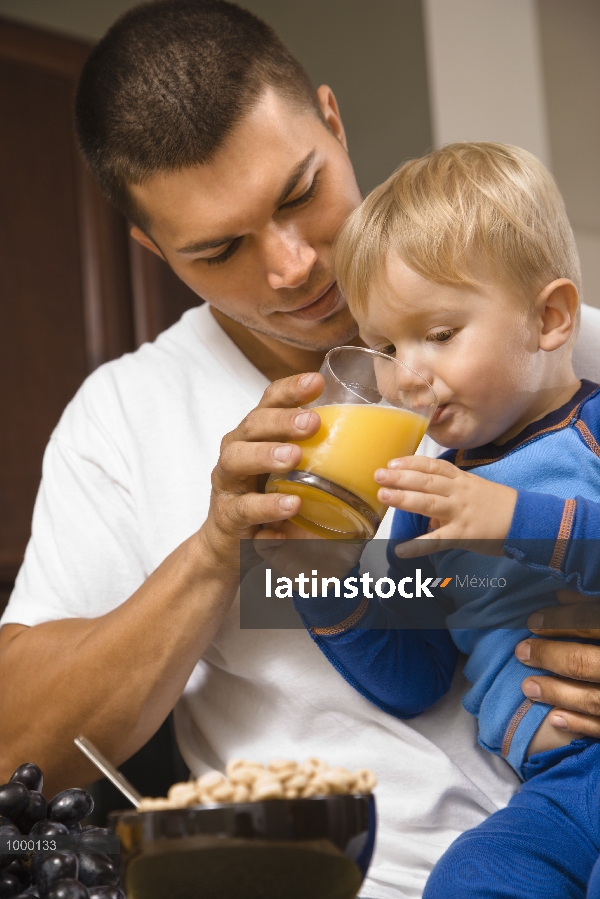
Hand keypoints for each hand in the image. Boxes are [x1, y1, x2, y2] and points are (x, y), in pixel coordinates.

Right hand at [199, 371, 323, 571]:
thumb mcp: (294, 473)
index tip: (317, 381)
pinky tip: (290, 505)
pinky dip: (267, 506)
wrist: (234, 543)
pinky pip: (245, 507)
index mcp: (258, 433)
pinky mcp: (227, 514)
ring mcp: (228, 481)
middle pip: (253, 424)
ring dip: (266, 455)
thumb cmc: (269, 497)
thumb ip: (321, 458)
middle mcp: (238, 449)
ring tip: (293, 457)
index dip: (291, 389)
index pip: (270, 402)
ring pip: (238, 458)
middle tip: (311, 421)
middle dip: (281, 420)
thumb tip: (375, 450)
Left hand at [373, 456, 517, 557]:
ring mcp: (461, 513)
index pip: (433, 467)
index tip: (392, 462)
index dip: (411, 463)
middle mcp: (459, 492)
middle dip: (400, 477)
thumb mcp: (475, 490)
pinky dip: (418, 546)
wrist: (529, 522)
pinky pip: (437, 541)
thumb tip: (427, 497)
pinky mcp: (465, 535)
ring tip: (383, 496)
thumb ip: (450, 491)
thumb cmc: (500, 506)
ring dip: (404, 499)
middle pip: (426, 481)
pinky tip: (401, 549)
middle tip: (378, 475)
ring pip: (428, 503)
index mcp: (462, 480)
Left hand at [515, 598, 599, 737]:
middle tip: (522, 650)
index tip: (532, 620)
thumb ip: (596, 604)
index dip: (559, 620)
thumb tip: (562, 594)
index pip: (591, 622)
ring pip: (594, 699)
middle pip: (587, 661)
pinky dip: (581, 726)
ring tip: (528, 686)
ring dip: (557, 693)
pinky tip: (556, 719)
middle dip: (550, 656)